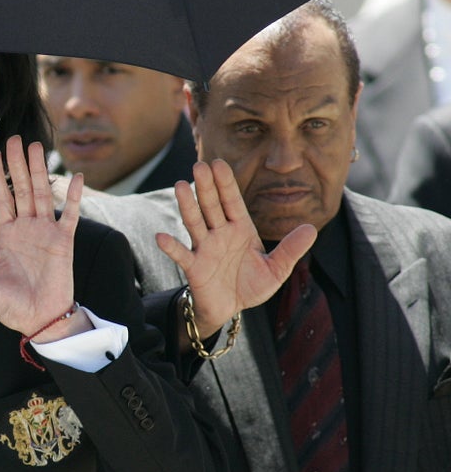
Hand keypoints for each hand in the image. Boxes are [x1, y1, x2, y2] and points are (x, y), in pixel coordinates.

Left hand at [0, 135, 91, 341]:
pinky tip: (75, 176)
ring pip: (43, 194)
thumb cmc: (12, 306)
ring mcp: (46, 233)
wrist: (39, 321)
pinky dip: (73, 196)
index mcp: (7, 236)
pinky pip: (70, 214)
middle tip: (15, 139)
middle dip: (18, 165)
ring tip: (36, 147)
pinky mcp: (64, 242)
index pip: (1, 199)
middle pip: (22, 189)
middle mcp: (27, 229)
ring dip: (40, 171)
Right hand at [156, 160, 316, 340]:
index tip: (218, 163)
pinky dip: (171, 246)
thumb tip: (311, 229)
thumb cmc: (250, 284)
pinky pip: (181, 254)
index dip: (225, 183)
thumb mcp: (277, 269)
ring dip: (187, 206)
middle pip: (211, 206)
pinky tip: (160, 236)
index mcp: (240, 228)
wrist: (230, 308)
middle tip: (199, 165)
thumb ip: (291, 249)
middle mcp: (219, 233)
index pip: (232, 201)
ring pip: (195, 223)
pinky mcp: (194, 267)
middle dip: (206, 187)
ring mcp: (204, 248)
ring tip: (179, 186)